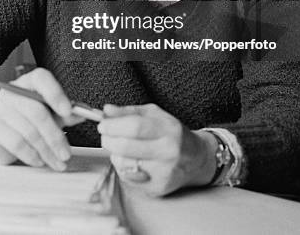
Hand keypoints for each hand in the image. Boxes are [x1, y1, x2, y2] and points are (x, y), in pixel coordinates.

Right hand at [0, 68, 83, 168]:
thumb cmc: (28, 119)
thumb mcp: (49, 112)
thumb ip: (65, 113)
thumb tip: (83, 114)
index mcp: (29, 82)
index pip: (41, 78)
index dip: (55, 94)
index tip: (68, 111)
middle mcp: (12, 92)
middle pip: (36, 111)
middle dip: (54, 136)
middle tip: (66, 154)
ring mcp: (0, 110)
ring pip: (28, 132)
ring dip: (46, 150)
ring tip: (57, 162)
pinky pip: (16, 143)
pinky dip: (31, 155)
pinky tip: (40, 161)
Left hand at [98, 104, 217, 196]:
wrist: (196, 158)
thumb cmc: (172, 133)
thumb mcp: (154, 115)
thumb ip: (128, 111)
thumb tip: (106, 110)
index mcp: (168, 129)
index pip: (135, 127)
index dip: (114, 125)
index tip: (102, 124)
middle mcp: (168, 151)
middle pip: (126, 147)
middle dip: (108, 140)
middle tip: (106, 136)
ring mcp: (164, 172)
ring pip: (124, 164)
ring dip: (115, 155)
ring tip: (121, 148)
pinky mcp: (159, 188)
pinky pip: (129, 179)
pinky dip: (124, 169)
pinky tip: (132, 161)